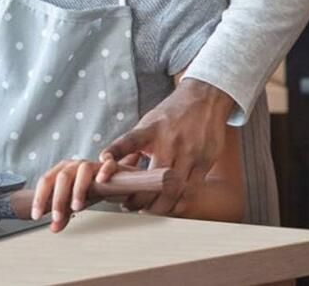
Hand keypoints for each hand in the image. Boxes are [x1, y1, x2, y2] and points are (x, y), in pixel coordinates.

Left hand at [32, 155, 138, 232]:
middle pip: (62, 177)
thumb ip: (64, 214)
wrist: (111, 179)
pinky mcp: (110, 166)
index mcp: (62, 171)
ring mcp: (92, 164)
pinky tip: (100, 181)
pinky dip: (104, 171)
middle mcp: (74, 165)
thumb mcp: (74, 202)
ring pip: (82, 171)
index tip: (36, 216)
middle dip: (57, 198)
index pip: (46, 181)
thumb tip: (53, 228)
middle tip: (56, 217)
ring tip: (76, 207)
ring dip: (78, 189)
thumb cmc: (89, 189)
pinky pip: (108, 165)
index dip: (39, 198)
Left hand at [100, 79, 234, 214]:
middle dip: (140, 198)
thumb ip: (133, 144)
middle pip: (153, 179)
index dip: (114, 155)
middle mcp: (170, 142)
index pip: (128, 142)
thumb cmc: (170, 114)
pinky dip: (178, 201)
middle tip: (129, 205)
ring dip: (159, 205)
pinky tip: (169, 205)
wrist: (203, 100)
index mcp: (150, 129)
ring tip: (147, 209)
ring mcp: (190, 154)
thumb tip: (112, 164)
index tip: (103, 171)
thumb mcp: (148, 123)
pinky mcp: (205, 162)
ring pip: (174, 190)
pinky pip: (191, 190)